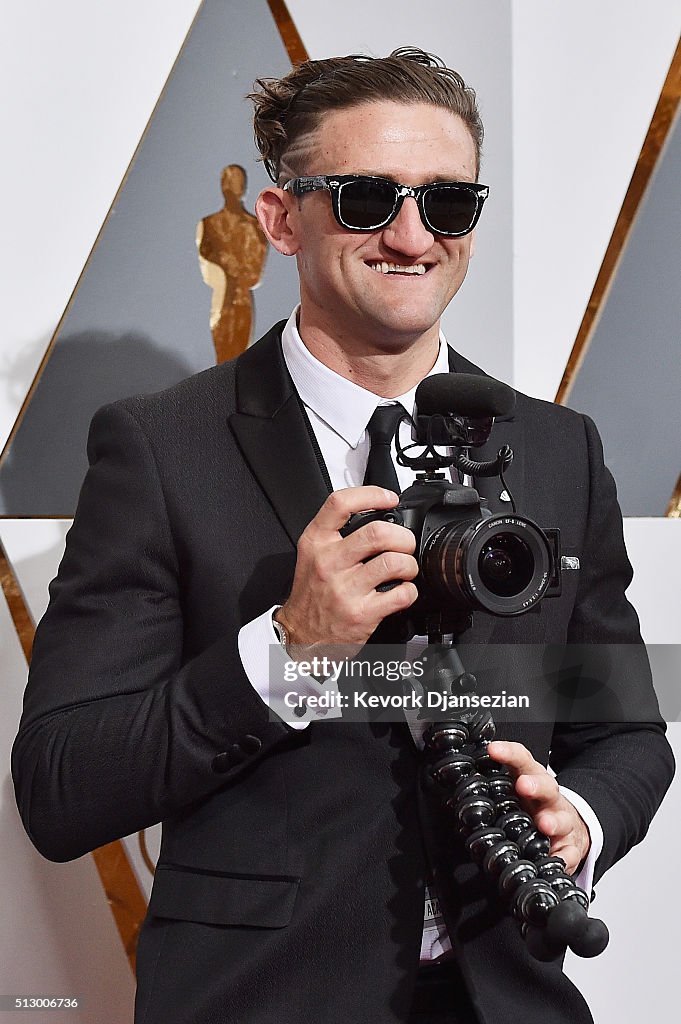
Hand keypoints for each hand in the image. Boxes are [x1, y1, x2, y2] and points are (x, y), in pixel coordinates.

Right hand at [276, 486, 418, 650]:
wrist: (301, 634)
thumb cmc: (312, 594)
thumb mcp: (312, 555)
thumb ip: (337, 533)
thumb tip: (378, 514)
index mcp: (316, 542)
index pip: (340, 504)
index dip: (371, 494)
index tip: (390, 499)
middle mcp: (329, 563)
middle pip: (377, 533)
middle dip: (402, 537)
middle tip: (404, 544)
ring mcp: (345, 589)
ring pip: (393, 562)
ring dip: (409, 564)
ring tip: (405, 569)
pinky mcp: (361, 613)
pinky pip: (401, 594)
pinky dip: (410, 591)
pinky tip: (402, 591)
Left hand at [486, 741, 589, 874]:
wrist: (569, 829)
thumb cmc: (533, 808)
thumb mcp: (513, 795)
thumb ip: (492, 791)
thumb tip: (457, 794)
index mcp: (530, 781)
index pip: (521, 760)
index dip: (508, 753)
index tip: (493, 749)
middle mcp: (548, 798)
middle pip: (545, 785)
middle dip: (534, 784)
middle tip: (522, 785)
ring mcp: (562, 821)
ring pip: (561, 817)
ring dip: (553, 820)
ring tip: (544, 824)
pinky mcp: (571, 847)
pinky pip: (569, 853)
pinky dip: (564, 858)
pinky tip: (558, 861)